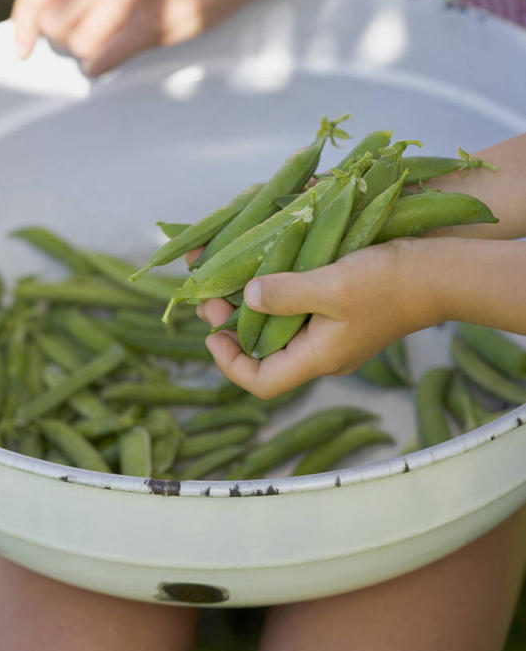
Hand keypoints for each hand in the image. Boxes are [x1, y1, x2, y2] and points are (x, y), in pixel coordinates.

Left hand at [12, 0, 277, 75]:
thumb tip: (52, 19)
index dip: (24, 24)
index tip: (24, 47)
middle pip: (55, 25)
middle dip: (64, 40)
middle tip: (85, 40)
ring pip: (78, 45)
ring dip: (86, 54)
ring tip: (106, 47)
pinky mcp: (151, 24)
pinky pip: (104, 58)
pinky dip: (100, 66)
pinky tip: (108, 61)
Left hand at [199, 238, 440, 397]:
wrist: (438, 272)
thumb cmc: (389, 283)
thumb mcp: (332, 285)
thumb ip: (286, 293)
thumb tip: (247, 298)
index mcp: (319, 357)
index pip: (262, 381)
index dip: (230, 363)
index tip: (212, 333)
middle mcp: (321, 351)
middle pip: (264, 352)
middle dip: (233, 326)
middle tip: (213, 294)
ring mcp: (331, 332)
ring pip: (278, 329)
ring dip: (251, 307)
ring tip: (230, 278)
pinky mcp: (339, 312)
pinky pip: (296, 310)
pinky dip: (275, 294)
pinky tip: (263, 269)